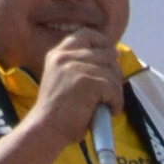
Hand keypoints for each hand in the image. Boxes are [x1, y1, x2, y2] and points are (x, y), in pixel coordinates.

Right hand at [26, 30, 124, 145]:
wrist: (46, 128)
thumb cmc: (58, 112)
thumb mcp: (63, 79)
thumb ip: (81, 66)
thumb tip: (113, 59)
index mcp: (58, 54)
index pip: (87, 34)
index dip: (104, 43)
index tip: (112, 55)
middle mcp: (66, 56)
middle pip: (106, 53)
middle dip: (115, 72)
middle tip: (112, 90)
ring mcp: (76, 67)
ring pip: (112, 73)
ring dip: (116, 92)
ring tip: (109, 105)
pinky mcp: (87, 82)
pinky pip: (113, 88)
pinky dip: (117, 102)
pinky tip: (110, 111)